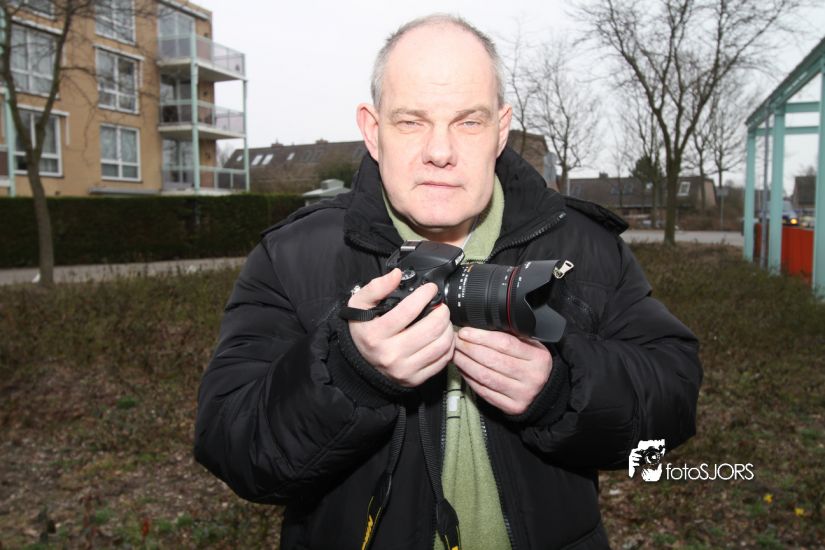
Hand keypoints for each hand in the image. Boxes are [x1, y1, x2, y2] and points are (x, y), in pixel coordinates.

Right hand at [348, 269, 454, 386]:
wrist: (362, 361)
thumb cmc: (364, 329)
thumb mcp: (359, 305)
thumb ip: (375, 287)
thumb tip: (396, 275)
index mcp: (375, 335)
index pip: (408, 311)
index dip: (424, 295)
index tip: (430, 289)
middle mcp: (389, 355)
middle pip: (431, 329)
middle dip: (442, 312)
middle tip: (441, 305)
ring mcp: (403, 369)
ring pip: (441, 345)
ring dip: (448, 327)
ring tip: (443, 319)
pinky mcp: (415, 379)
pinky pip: (443, 360)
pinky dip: (448, 345)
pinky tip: (442, 336)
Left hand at [453, 327, 552, 415]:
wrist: (545, 393)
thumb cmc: (534, 365)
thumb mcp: (532, 346)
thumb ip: (512, 337)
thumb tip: (480, 328)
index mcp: (537, 357)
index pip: (505, 343)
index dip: (481, 337)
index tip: (465, 332)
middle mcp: (531, 376)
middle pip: (492, 360)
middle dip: (469, 349)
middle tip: (456, 341)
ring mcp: (521, 393)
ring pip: (485, 376)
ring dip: (466, 363)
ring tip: (456, 354)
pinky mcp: (511, 407)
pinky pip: (484, 391)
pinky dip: (470, 379)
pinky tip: (463, 370)